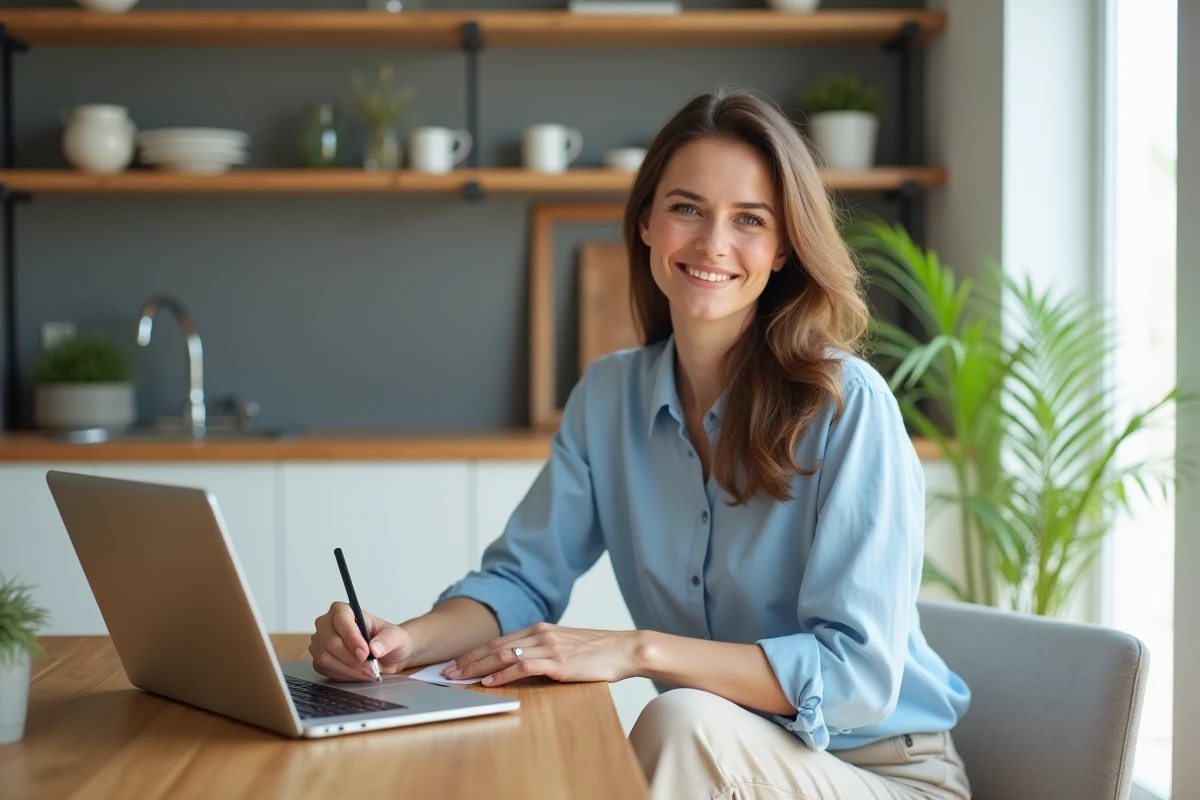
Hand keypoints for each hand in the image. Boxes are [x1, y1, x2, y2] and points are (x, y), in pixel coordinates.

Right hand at [309, 601, 413, 681]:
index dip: (352, 638)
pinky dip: (343, 675)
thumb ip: (387, 640)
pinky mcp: (319, 658)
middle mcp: (328, 623)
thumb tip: (374, 648)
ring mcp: (321, 641)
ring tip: (367, 672)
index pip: (341, 620)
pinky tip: (357, 674)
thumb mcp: (396, 637)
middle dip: (351, 659)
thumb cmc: (388, 640)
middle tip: (369, 668)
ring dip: (348, 669)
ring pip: (325, 658)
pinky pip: (324, 669)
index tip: (365, 653)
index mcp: (344, 610)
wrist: (387, 655)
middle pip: (331, 642)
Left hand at [443, 622, 638, 686]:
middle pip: (494, 646)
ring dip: (478, 667)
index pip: (498, 640)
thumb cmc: (597, 652)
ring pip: (503, 654)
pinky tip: (490, 682)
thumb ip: (541, 653)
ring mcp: (549, 646)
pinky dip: (503, 674)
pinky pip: (523, 666)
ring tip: (459, 677)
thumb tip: (516, 668)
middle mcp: (540, 634)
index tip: (455, 662)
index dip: (474, 652)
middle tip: (446, 671)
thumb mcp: (564, 648)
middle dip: (467, 659)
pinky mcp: (558, 662)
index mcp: (540, 630)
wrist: (624, 649)